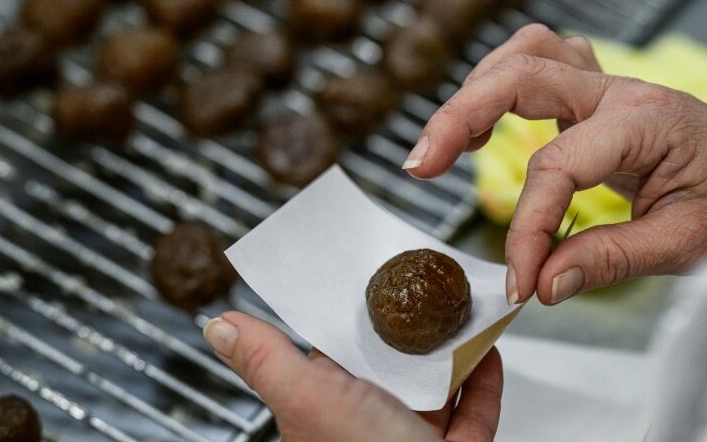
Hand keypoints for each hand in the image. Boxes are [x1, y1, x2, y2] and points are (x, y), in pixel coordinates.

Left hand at [204, 312, 503, 440]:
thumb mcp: (308, 399)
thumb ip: (267, 360)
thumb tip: (218, 326)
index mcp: (330, 405)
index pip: (337, 350)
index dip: (354, 317)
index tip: (372, 280)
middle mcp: (370, 421)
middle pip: (393, 363)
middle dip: (412, 329)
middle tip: (428, 287)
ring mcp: (416, 436)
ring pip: (438, 381)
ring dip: (453, 346)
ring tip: (462, 308)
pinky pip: (476, 407)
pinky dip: (484, 379)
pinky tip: (487, 351)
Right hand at [403, 24, 706, 304]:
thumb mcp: (686, 244)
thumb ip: (609, 261)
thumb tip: (544, 284)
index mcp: (646, 122)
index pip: (558, 167)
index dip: (527, 229)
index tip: (520, 283)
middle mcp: (619, 92)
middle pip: (522, 74)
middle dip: (460, 117)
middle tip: (421, 168)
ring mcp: (606, 87)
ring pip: (527, 52)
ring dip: (476, 90)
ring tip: (447, 147)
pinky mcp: (594, 97)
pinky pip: (537, 66)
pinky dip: (497, 88)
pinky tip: (481, 130)